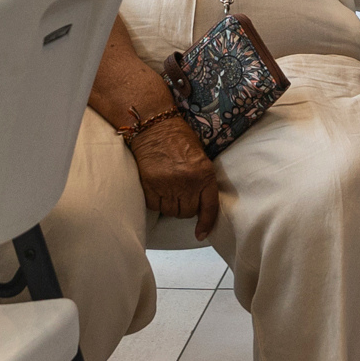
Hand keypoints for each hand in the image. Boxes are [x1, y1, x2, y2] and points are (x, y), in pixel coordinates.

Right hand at [130, 115, 220, 241]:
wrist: (154, 126)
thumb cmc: (178, 139)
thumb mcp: (200, 158)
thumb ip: (202, 181)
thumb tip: (199, 204)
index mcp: (204, 174)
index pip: (209, 206)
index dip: (206, 223)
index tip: (201, 234)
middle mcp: (188, 182)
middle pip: (187, 212)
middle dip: (184, 207)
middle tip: (179, 193)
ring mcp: (168, 185)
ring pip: (171, 211)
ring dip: (169, 205)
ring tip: (167, 189)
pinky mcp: (150, 186)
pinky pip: (155, 206)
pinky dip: (156, 201)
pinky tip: (156, 187)